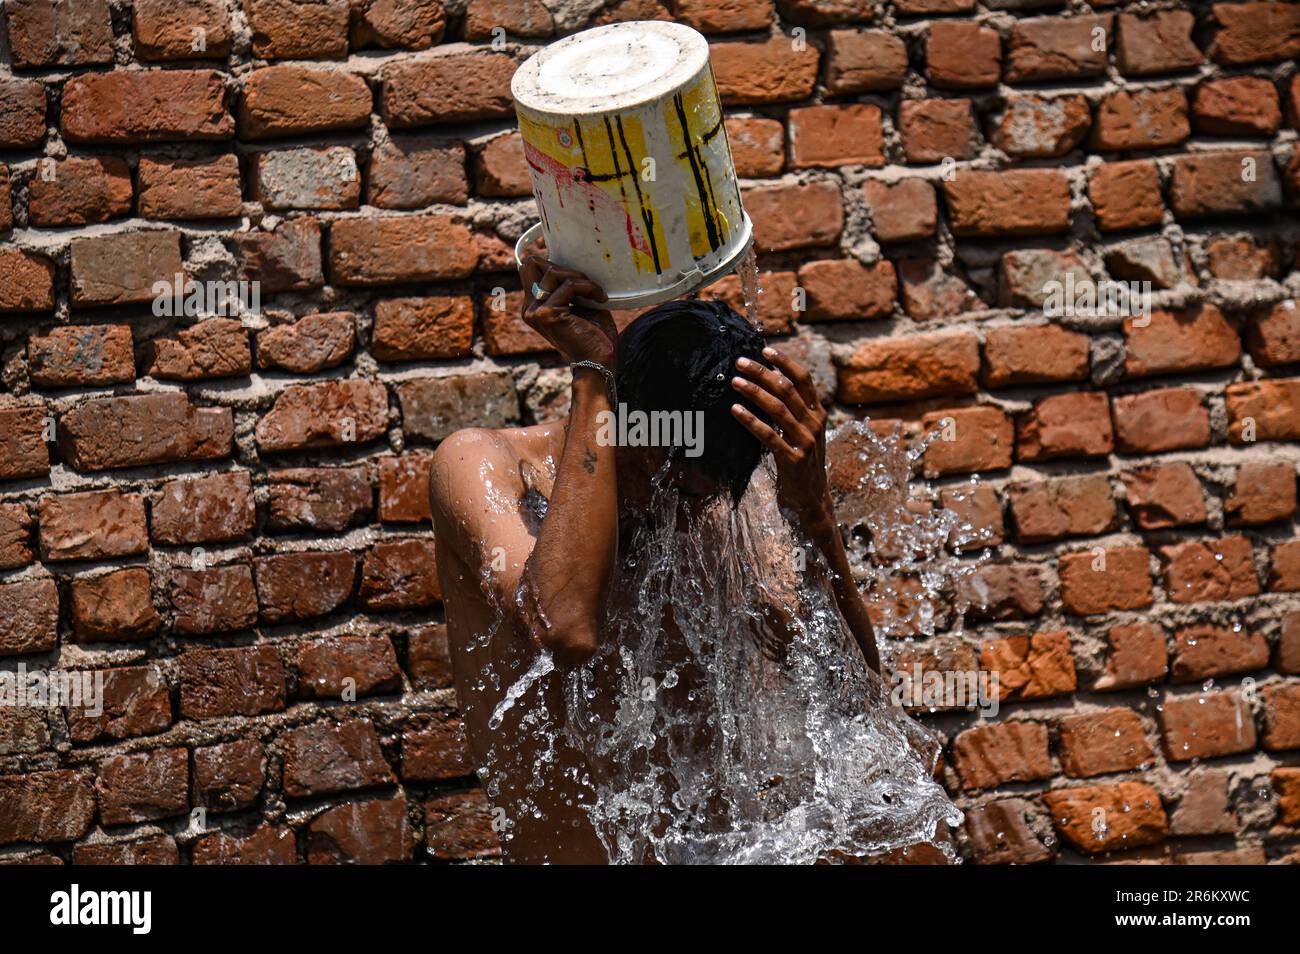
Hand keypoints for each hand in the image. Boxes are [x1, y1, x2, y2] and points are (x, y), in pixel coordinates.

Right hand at [519, 255, 616, 369]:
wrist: (598, 363)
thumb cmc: (594, 337)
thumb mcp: (580, 304)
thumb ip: (570, 286)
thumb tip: (571, 264)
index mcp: (534, 306)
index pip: (530, 269)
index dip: (553, 263)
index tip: (578, 277)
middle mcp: (529, 308)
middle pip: (531, 264)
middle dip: (561, 266)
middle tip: (584, 282)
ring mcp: (535, 311)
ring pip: (553, 272)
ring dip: (581, 278)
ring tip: (596, 293)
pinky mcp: (547, 313)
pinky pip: (570, 285)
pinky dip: (589, 287)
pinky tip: (600, 299)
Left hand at [730, 347, 833, 530]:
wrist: (812, 498)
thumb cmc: (801, 460)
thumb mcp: (803, 431)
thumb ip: (792, 409)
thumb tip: (768, 383)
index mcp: (818, 413)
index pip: (804, 379)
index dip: (785, 362)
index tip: (765, 350)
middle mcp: (814, 424)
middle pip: (787, 389)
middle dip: (762, 373)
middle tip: (739, 362)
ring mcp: (805, 441)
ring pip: (778, 409)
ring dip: (753, 392)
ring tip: (734, 382)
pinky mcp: (793, 459)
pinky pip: (768, 435)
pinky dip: (750, 421)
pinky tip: (735, 410)